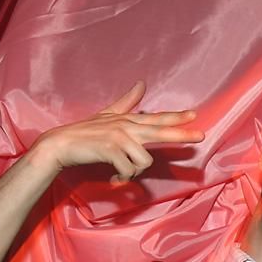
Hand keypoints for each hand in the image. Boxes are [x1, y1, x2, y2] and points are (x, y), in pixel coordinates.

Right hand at [32, 81, 203, 182]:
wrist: (60, 144)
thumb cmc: (86, 132)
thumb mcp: (109, 114)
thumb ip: (128, 102)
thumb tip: (142, 83)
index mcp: (129, 121)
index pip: (157, 118)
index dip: (176, 117)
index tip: (194, 115)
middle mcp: (127, 127)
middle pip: (160, 131)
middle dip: (181, 135)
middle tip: (201, 136)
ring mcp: (120, 138)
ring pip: (144, 161)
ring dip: (132, 173)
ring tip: (120, 172)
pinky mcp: (112, 150)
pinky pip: (129, 171)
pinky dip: (121, 178)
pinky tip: (113, 177)